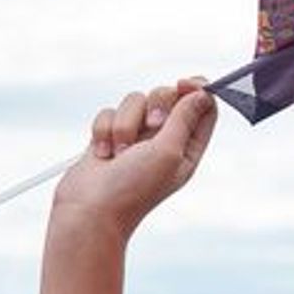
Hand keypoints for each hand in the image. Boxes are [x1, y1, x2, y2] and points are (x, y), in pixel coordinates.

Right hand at [50, 82, 217, 240]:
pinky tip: (103, 155)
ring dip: (124, 124)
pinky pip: (109, 112)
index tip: (182, 83)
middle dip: (154, 106)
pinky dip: (103, 130)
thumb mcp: (168, 151)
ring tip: (119, 152)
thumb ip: (184, 118)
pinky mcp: (110, 136)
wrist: (89, 210)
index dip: (196, 89)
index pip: (203, 108)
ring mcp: (135, 138)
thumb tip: (202, 93)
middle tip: (151, 127)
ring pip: (135, 101)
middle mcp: (164, 140)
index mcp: (187, 148)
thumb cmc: (132, 188)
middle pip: (168, 95)